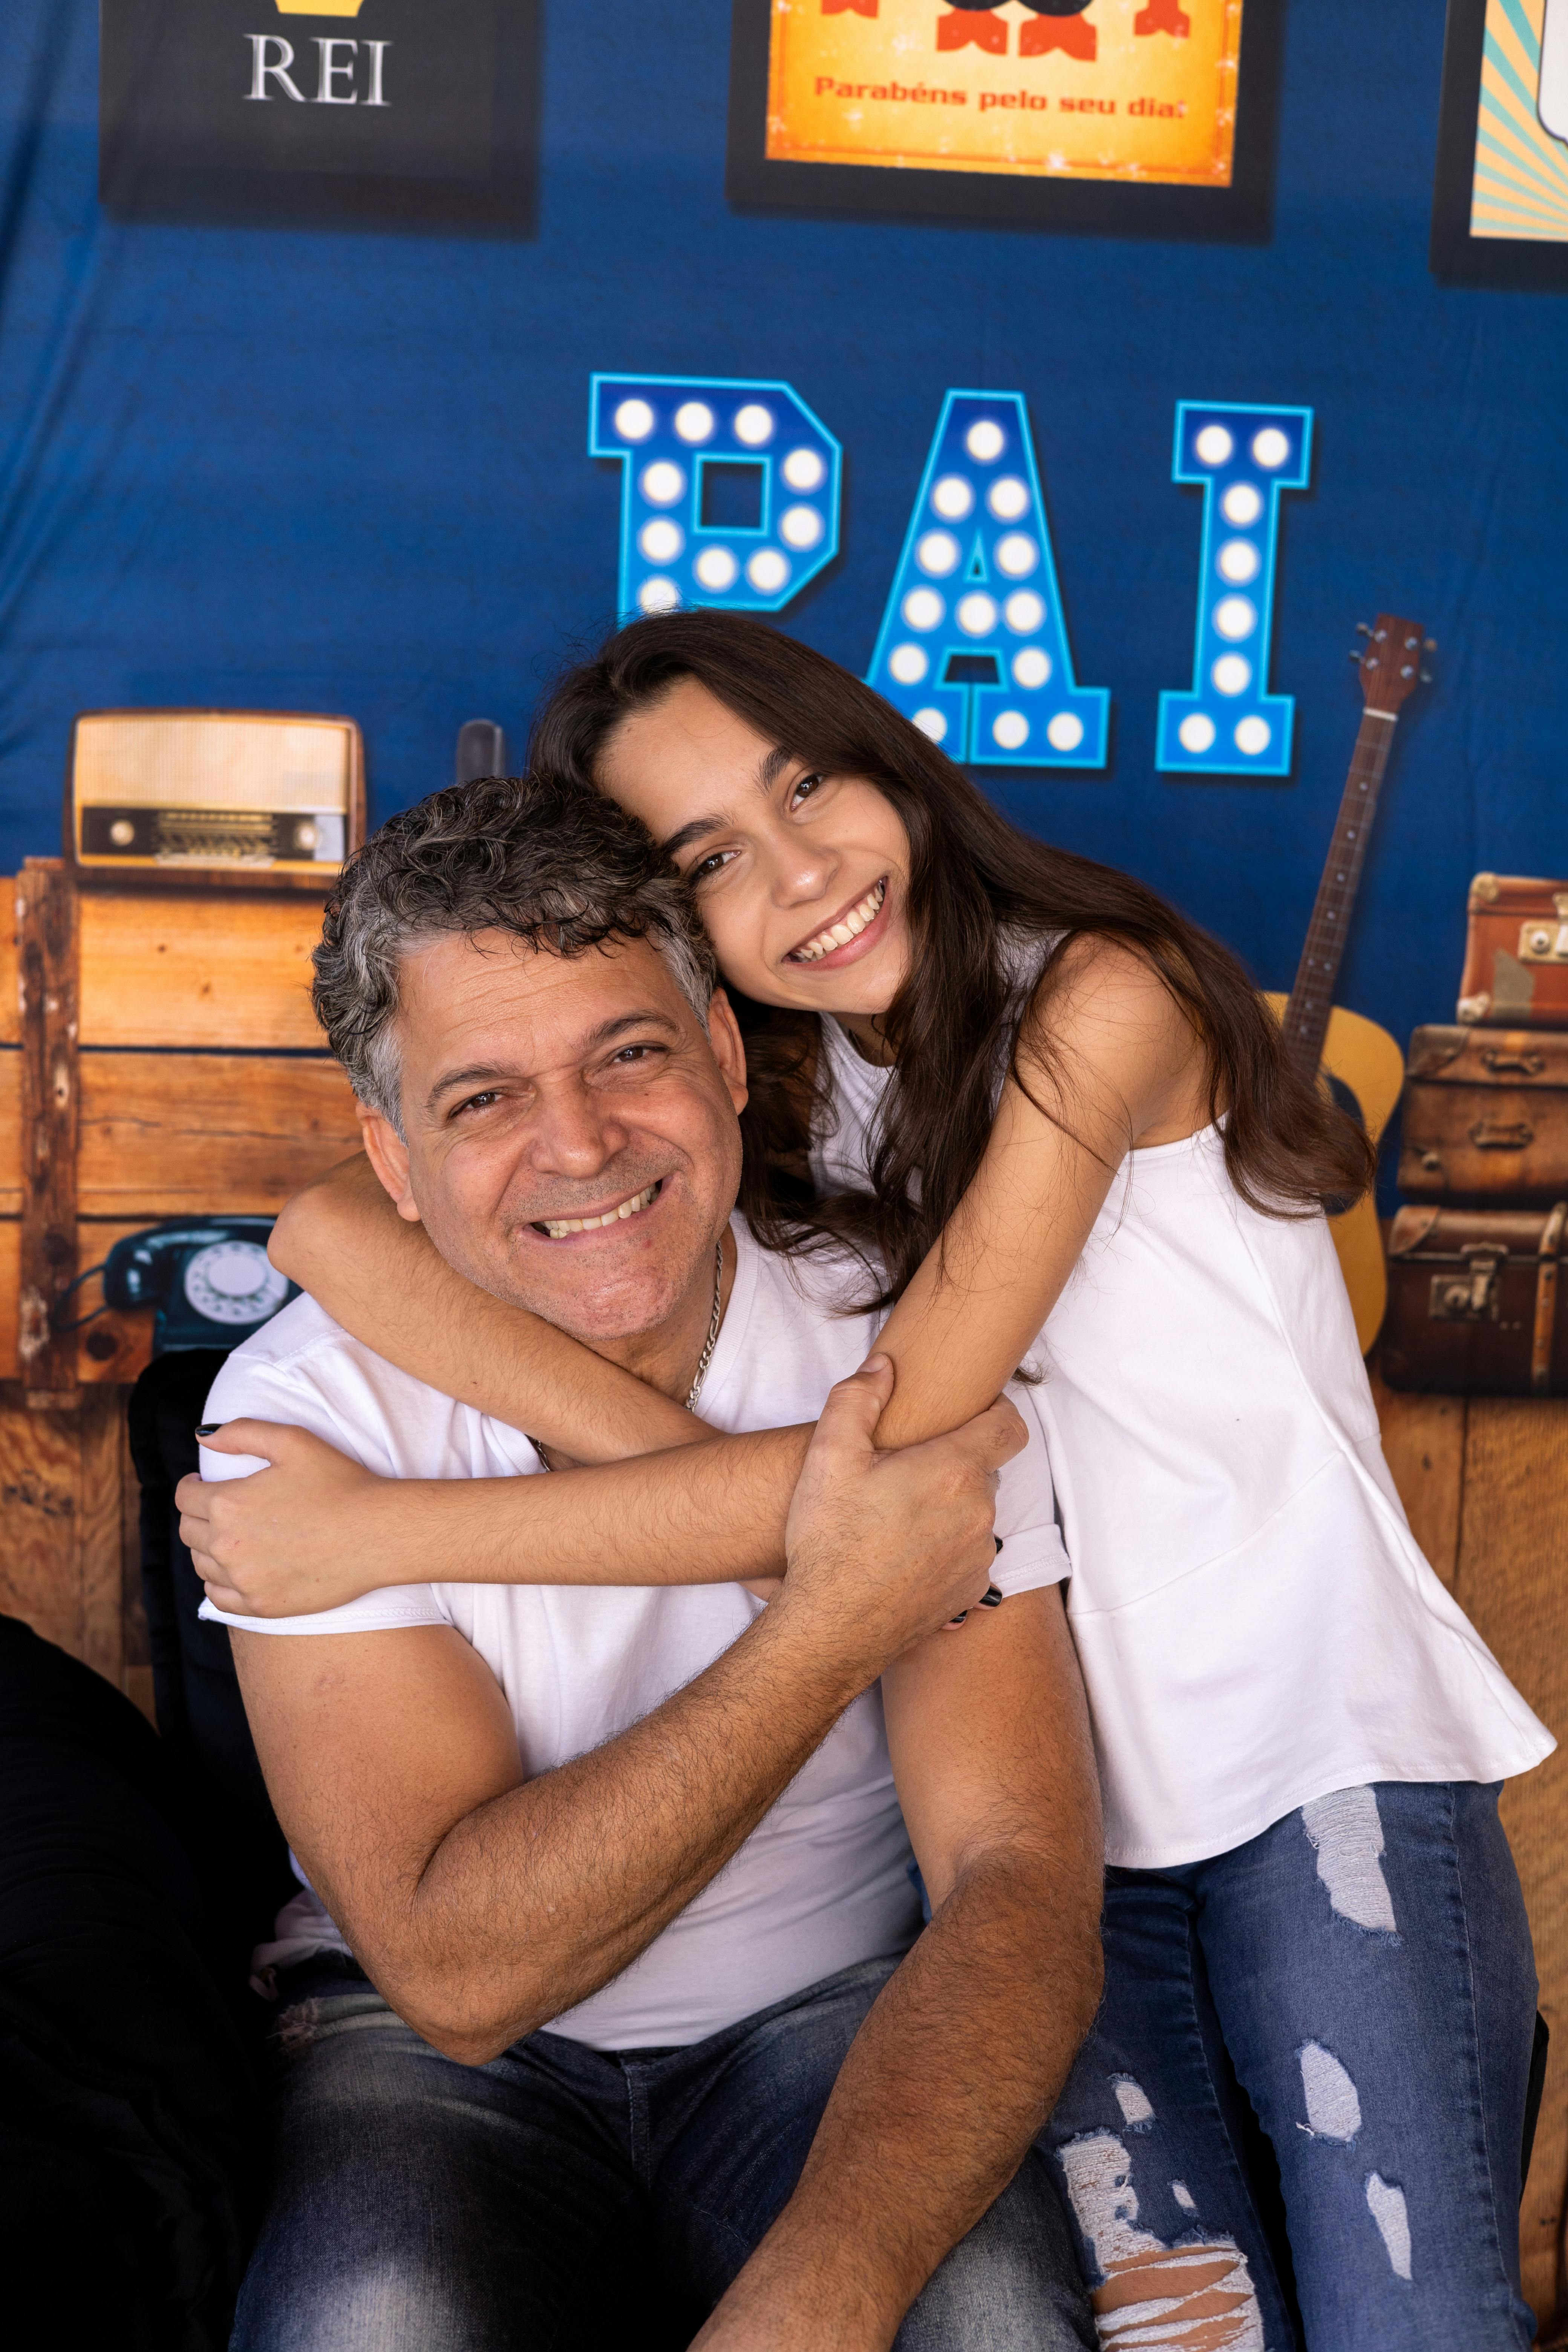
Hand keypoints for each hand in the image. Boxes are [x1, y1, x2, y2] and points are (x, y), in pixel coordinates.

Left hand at [176, 1421, 387, 1616]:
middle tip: (220, 1508)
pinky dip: (219, 1582)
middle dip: (199, 1515)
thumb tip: (203, 1436)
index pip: (185, 1496)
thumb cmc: (340, 1482)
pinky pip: (218, 1597)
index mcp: (228, 1503)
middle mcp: (227, 1545)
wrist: (377, 1533)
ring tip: (233, 1536)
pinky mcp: (261, 1605)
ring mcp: (243, 1580)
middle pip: (189, 1530)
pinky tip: (236, 1569)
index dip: (192, 1486)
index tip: (202, 1484)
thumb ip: (242, 1432)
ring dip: (208, 1547)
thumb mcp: (293, 1441)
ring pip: (201, 1564)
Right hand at [776, 1354, 1023, 1678]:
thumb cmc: (831, 1541)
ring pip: (976, 1513)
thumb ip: (858, 1399)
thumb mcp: (829, 1456)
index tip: (968, 1415)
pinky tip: (904, 1554)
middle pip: (985, 1471)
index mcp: (955, 1470)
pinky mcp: (972, 1590)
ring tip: (898, 1519)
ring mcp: (980, 1555)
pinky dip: (947, 1547)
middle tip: (904, 1473)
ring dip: (950, 1508)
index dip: (995, 1413)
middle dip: (953, 1464)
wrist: (831, 1629)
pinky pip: (969, 1553)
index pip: (1009, 1427)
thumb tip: (884, 1366)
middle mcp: (981, 1512)